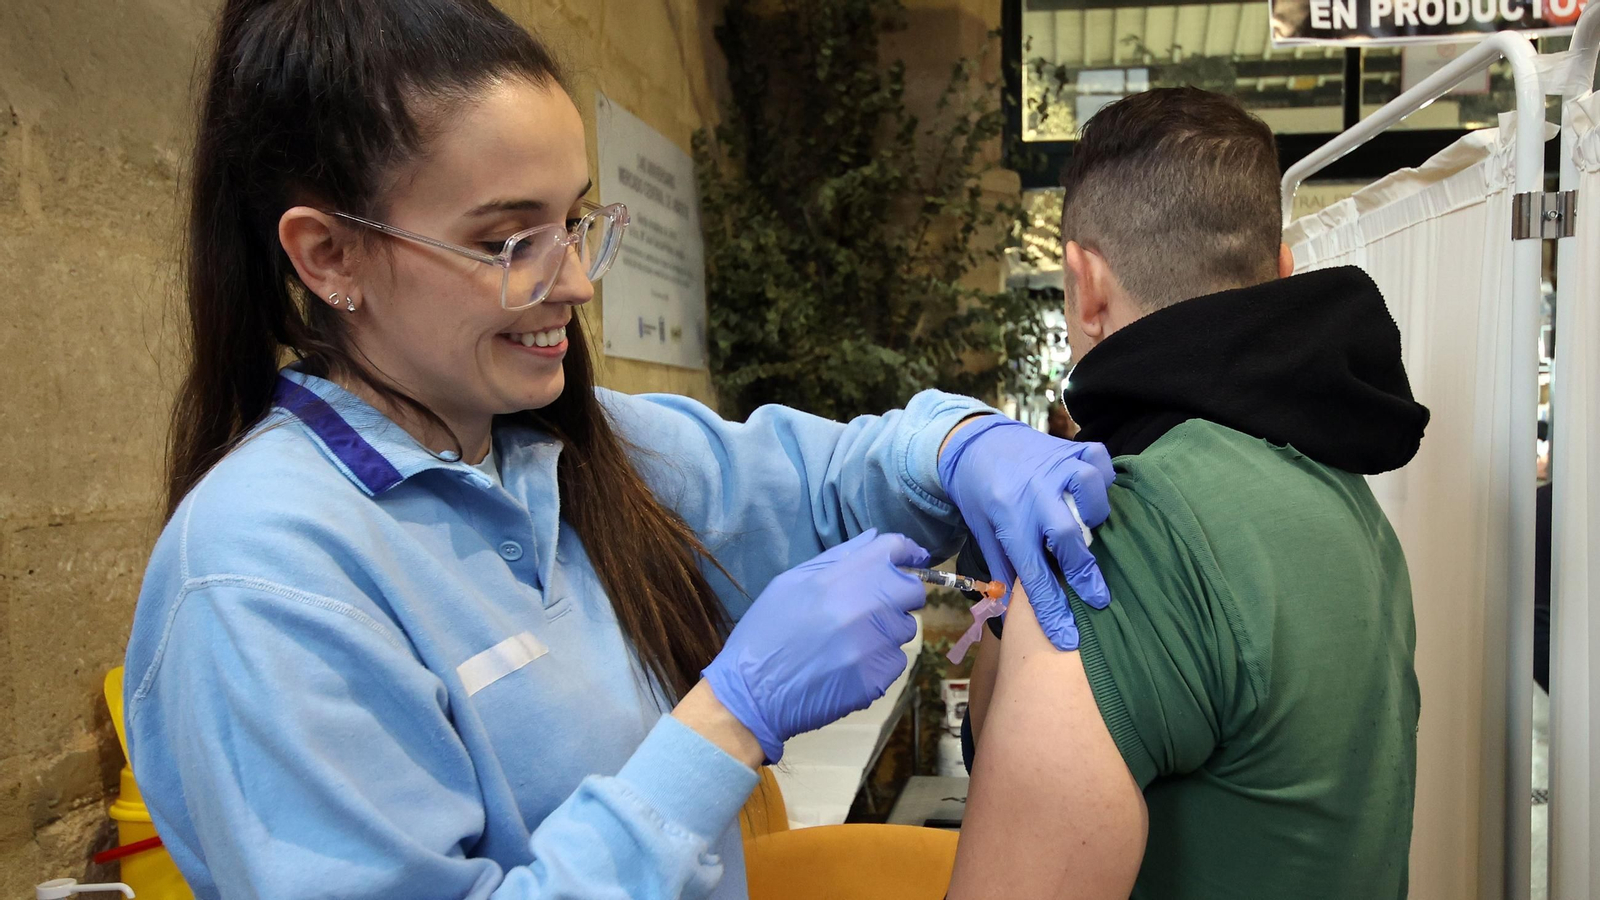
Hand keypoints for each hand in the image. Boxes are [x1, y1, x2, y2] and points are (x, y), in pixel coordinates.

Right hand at [702, 529, 928, 763]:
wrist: (752, 693)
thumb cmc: (766, 633)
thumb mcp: (789, 583)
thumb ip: (836, 558)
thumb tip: (873, 539)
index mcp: (837, 578)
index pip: (893, 549)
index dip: (907, 552)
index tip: (911, 560)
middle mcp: (862, 606)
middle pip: (912, 589)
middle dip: (899, 595)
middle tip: (874, 608)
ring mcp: (872, 644)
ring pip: (904, 628)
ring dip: (887, 631)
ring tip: (851, 642)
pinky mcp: (876, 677)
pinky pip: (895, 660)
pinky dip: (879, 662)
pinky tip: (850, 666)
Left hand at [938, 416, 1114, 650]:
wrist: (974, 442)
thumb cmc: (980, 494)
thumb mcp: (981, 532)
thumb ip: (1002, 566)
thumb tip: (1012, 608)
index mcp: (1008, 519)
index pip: (1033, 572)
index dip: (1051, 607)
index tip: (1068, 636)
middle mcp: (1033, 492)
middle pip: (1066, 535)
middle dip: (1085, 572)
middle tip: (1099, 598)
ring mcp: (1054, 465)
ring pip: (1089, 488)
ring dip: (1096, 512)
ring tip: (1090, 527)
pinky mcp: (1069, 447)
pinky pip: (1098, 458)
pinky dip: (1104, 474)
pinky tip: (1096, 490)